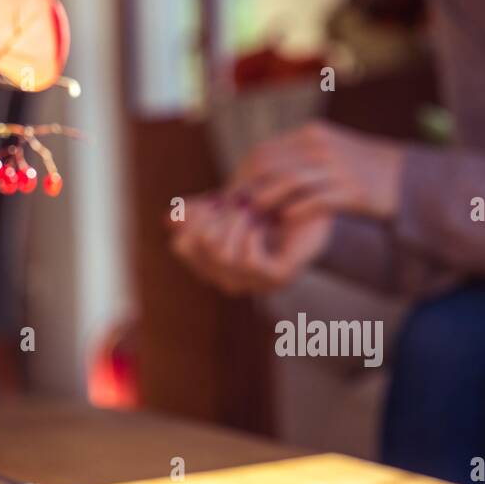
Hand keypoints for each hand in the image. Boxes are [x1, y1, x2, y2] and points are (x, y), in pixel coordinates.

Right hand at [170, 192, 332, 293]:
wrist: (316, 211)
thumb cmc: (272, 207)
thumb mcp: (231, 204)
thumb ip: (201, 211)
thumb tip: (168, 218)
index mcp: (213, 264)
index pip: (181, 245)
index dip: (192, 220)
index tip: (213, 200)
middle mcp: (229, 279)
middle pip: (198, 248)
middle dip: (213, 217)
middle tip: (235, 202)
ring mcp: (254, 283)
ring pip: (221, 253)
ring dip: (234, 222)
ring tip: (250, 208)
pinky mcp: (277, 279)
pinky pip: (247, 259)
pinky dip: (251, 233)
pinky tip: (262, 220)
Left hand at [231, 120, 402, 221]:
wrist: (407, 179)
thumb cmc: (363, 172)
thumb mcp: (329, 154)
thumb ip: (298, 159)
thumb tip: (262, 174)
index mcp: (313, 135)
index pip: (265, 152)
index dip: (243, 174)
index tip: (232, 195)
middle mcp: (322, 146)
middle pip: (271, 165)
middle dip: (248, 188)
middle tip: (235, 210)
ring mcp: (337, 167)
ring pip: (288, 181)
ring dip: (267, 200)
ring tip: (254, 217)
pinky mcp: (351, 190)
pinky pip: (314, 200)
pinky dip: (295, 211)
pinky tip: (284, 221)